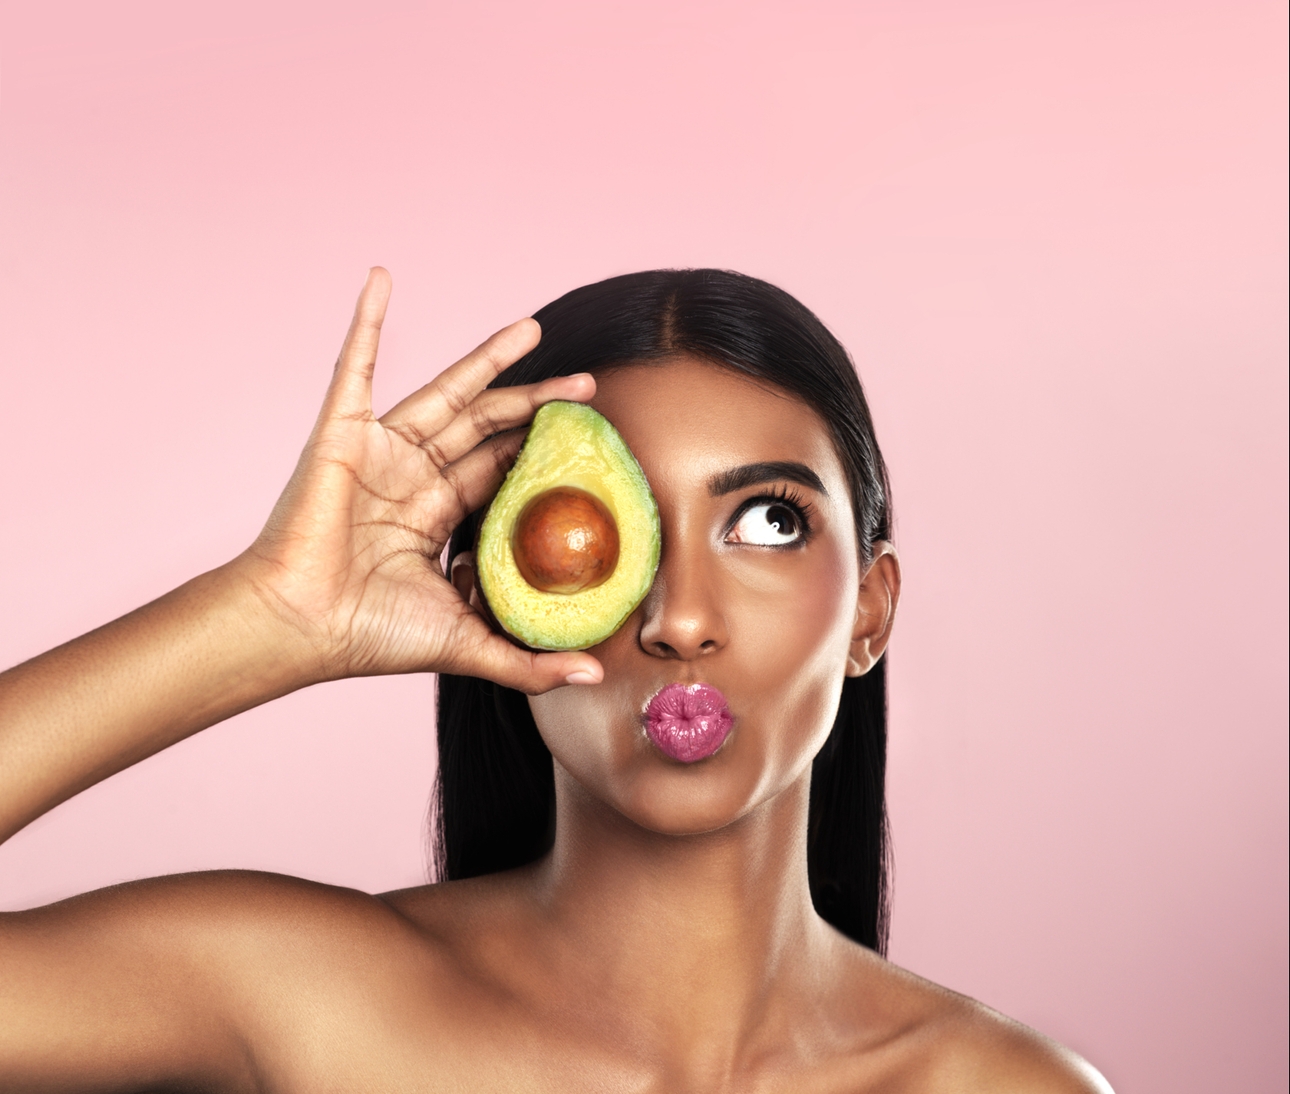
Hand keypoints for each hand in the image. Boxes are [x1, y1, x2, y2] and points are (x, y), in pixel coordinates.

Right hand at [239, 269, 603, 693]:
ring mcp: (380, 451)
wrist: (300, 627)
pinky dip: (368, 321)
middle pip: (486, 425)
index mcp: (436, 515)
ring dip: (487, 358)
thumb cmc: (369, 636)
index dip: (539, 453)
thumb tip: (590, 678)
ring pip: (446, 391)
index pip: (499, 471)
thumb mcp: (465, 644)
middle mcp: (412, 477)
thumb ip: (527, 660)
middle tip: (586, 387)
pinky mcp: (342, 431)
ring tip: (533, 328)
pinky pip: (356, 364)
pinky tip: (383, 278)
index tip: (588, 438)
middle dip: (534, 404)